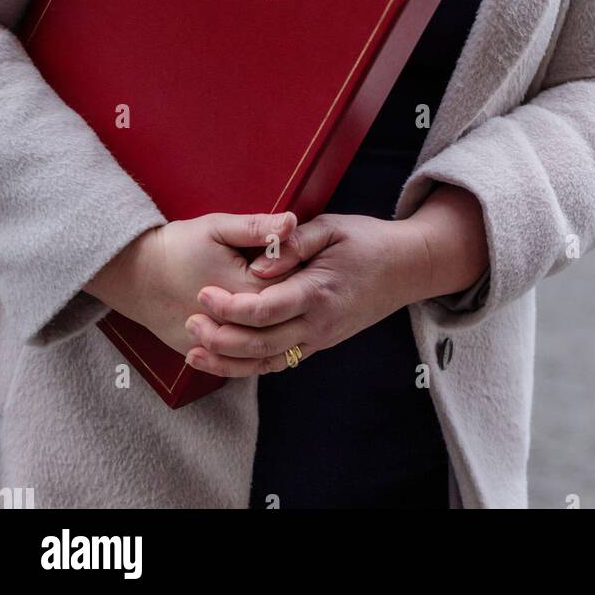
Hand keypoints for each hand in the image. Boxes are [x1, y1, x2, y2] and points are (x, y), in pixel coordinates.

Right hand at [84, 211, 297, 357]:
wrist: (134, 274)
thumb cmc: (178, 246)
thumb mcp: (218, 228)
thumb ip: (257, 228)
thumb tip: (292, 222)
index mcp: (244, 291)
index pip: (292, 288)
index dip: (301, 273)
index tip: (303, 259)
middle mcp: (232, 325)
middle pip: (280, 319)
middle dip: (290, 302)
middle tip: (293, 281)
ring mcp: (215, 344)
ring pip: (260, 345)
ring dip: (275, 329)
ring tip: (277, 305)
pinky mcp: (201, 353)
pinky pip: (235, 358)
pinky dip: (251, 347)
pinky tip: (261, 329)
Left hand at [183, 212, 427, 377]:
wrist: (405, 269)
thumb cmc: (367, 241)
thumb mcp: (331, 227)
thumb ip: (292, 245)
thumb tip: (257, 267)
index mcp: (318, 291)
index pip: (265, 309)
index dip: (229, 307)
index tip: (203, 294)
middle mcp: (318, 324)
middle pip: (260, 344)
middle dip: (219, 338)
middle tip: (189, 323)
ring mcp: (320, 339)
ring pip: (267, 362)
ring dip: (228, 361)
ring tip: (194, 352)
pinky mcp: (319, 344)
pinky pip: (280, 363)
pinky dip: (250, 367)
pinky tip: (224, 360)